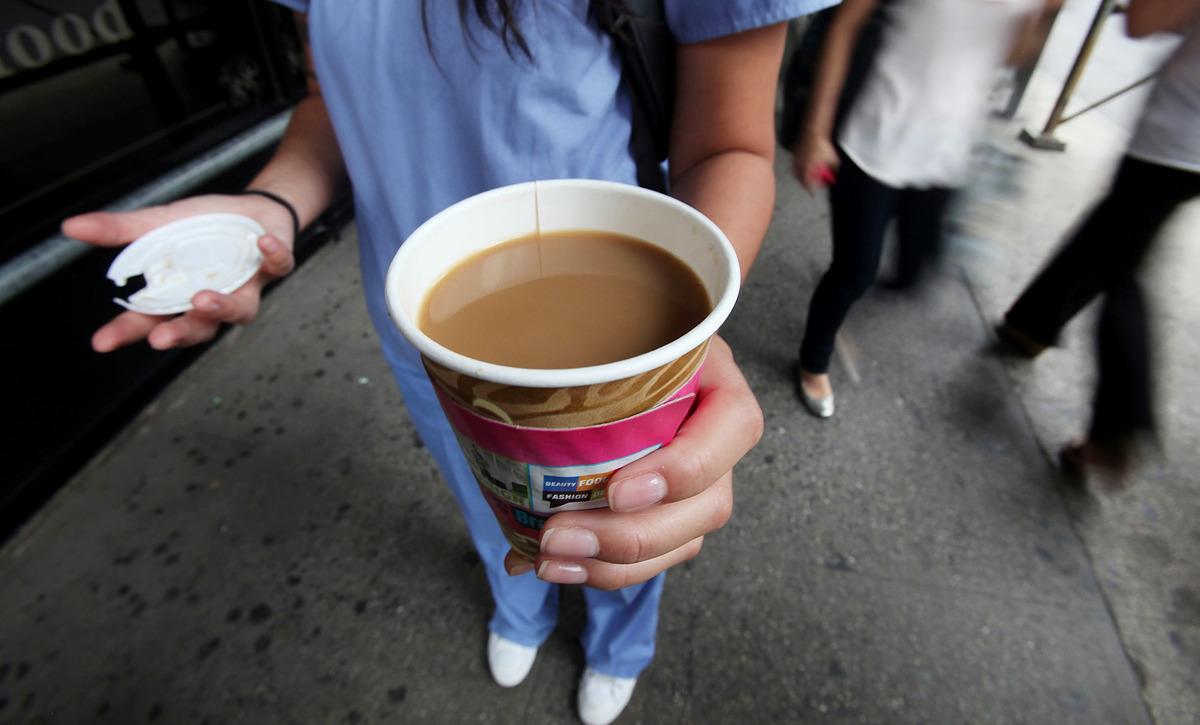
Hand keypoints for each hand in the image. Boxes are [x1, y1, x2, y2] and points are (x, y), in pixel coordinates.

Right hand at [62, 194, 297, 351]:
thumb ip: (121, 230)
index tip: (102, 342)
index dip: (126, 333)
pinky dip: (273, 256)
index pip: (148, 320)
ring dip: (223, 308)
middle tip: (161, 337)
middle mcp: (214, 299)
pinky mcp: (275, 267)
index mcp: (180, 293)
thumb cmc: (207, 226)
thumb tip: (71, 227)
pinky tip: (262, 243)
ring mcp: (247, 287)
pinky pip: (278, 268)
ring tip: (203, 299)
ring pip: (241, 311)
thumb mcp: (159, 222)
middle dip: (179, 334)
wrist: (257, 210)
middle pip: (197, 328)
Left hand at [503, 336, 763, 589]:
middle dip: (629, 537)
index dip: (684, 469)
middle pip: (707, 505)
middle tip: (557, 537)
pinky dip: (600, 569)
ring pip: (682, 542)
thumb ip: (584, 342)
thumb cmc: (624, 335)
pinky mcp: (674, 516)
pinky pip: (654, 558)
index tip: (616, 491)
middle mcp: (720, 440)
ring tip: (549, 560)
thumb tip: (499, 377)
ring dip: (613, 565)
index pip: (734, 426)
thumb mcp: (615, 322)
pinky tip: (551, 564)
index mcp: (719, 383)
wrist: (636, 346)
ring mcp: (702, 486)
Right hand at [791, 133, 839, 191]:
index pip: (808, 186)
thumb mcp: (833, 160)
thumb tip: (835, 171)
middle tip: (809, 185)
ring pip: (795, 171)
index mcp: (807, 171)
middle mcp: (799, 167)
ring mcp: (795, 160)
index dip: (811, 190)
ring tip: (804, 175)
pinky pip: (795, 162)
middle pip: (800, 180)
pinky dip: (798, 165)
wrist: (814, 133)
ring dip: (800, 175)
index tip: (814, 193)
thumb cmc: (822, 146)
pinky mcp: (794, 152)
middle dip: (805, 183)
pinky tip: (803, 163)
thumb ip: (834, 168)